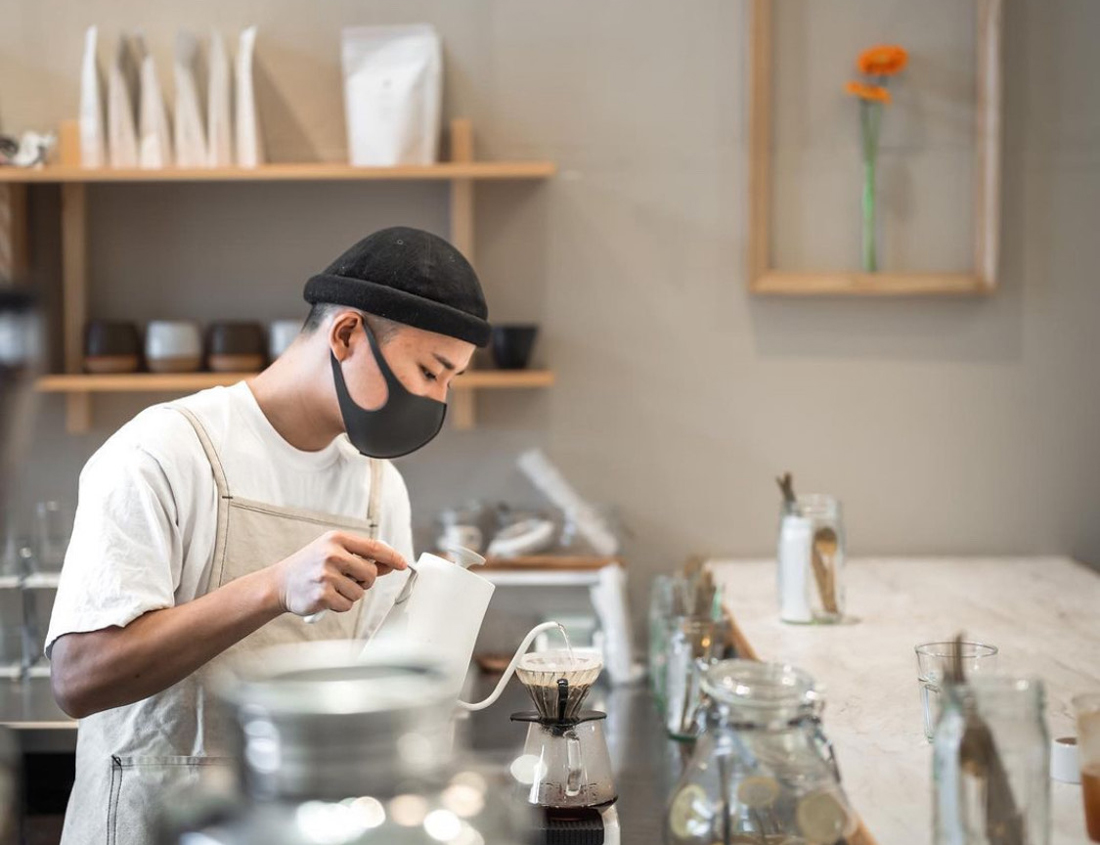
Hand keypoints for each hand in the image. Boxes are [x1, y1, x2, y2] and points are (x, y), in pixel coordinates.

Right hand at [268, 531, 407, 616]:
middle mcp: (331, 554)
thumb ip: (361, 557)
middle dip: (365, 581)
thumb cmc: (311, 566)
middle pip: (370, 573)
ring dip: (350, 594)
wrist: (280, 583)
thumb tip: (390, 563)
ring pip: (360, 592)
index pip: (374, 547)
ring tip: (332, 588)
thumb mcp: (334, 553)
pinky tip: (326, 598)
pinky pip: (347, 605)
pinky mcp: (322, 595)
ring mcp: (326, 574)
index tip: (403, 564)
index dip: (392, 556)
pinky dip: (340, 605)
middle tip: (348, 580)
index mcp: (336, 539)